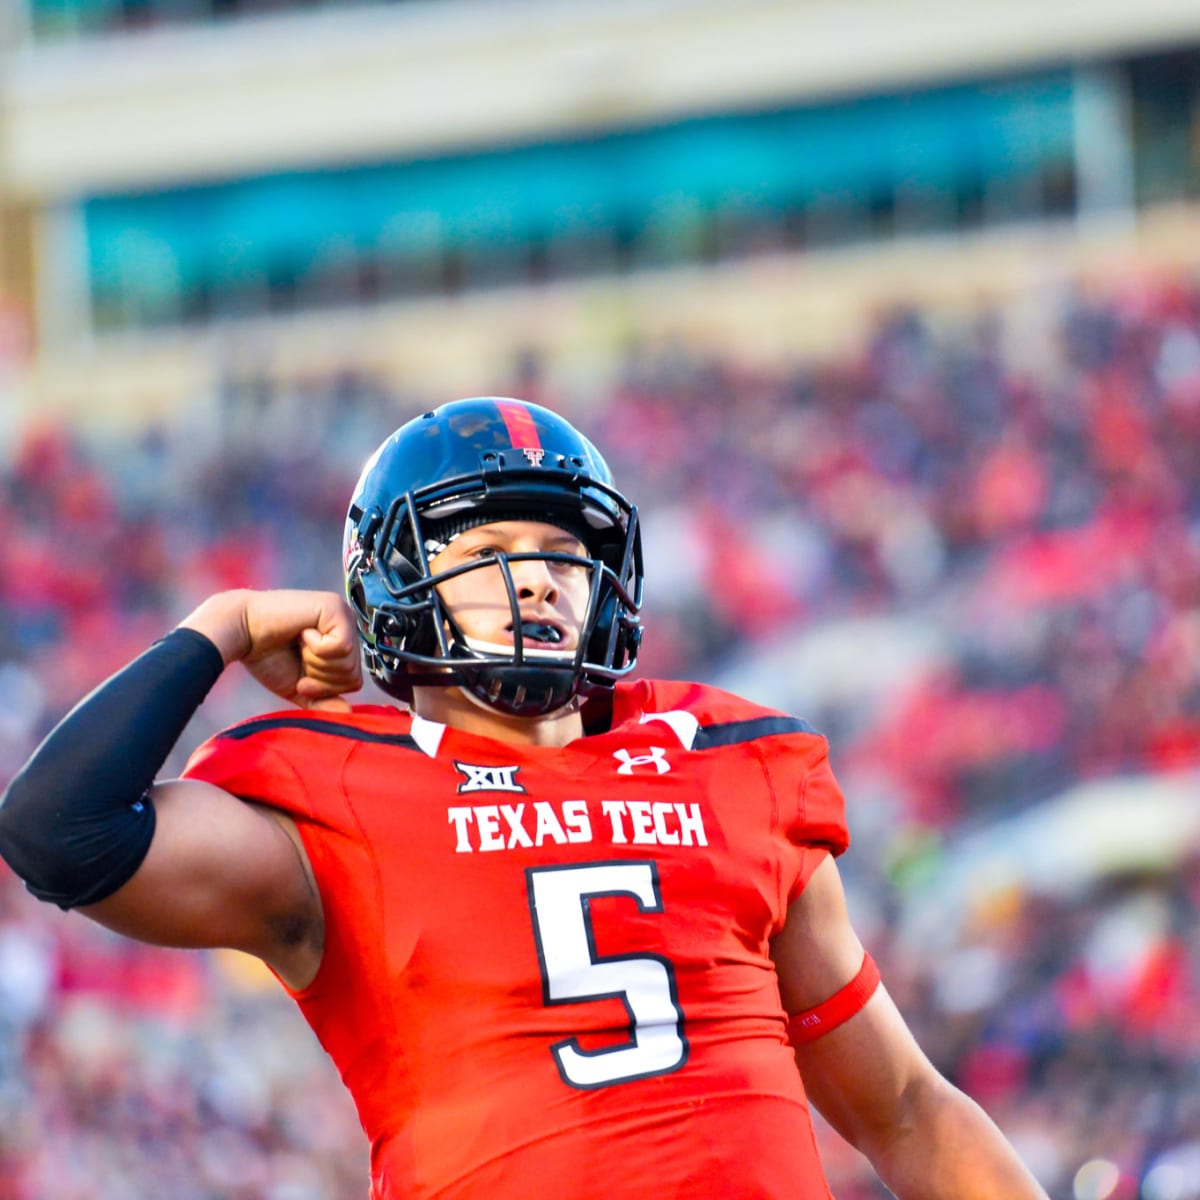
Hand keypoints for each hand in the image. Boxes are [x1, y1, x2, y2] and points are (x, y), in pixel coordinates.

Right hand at [179, 589, 362, 711]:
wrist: (239, 632)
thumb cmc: (266, 657)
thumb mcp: (299, 687)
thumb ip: (323, 701)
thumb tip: (347, 715)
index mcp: (341, 641)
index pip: (353, 681)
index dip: (325, 689)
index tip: (301, 680)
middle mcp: (347, 625)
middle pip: (353, 674)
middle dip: (320, 677)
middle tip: (298, 657)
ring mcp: (343, 614)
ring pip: (349, 662)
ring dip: (316, 662)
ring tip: (298, 644)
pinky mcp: (335, 607)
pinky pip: (342, 646)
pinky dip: (316, 649)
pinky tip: (302, 632)